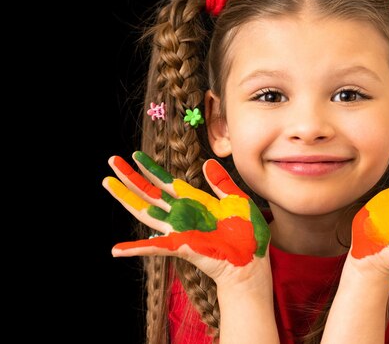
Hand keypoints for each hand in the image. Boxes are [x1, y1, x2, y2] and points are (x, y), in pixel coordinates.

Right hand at [103, 151, 270, 279]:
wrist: (253, 262)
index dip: (151, 168)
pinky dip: (135, 248)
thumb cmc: (248, 234)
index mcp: (195, 202)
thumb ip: (221, 182)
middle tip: (111, 161)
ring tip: (108, 183)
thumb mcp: (237, 200)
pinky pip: (155, 248)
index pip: (166, 182)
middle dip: (130, 177)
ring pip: (146, 211)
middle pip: (150, 193)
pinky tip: (116, 249)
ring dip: (126, 198)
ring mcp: (179, 230)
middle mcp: (182, 215)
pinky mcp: (182, 246)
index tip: (135, 155)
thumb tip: (207, 162)